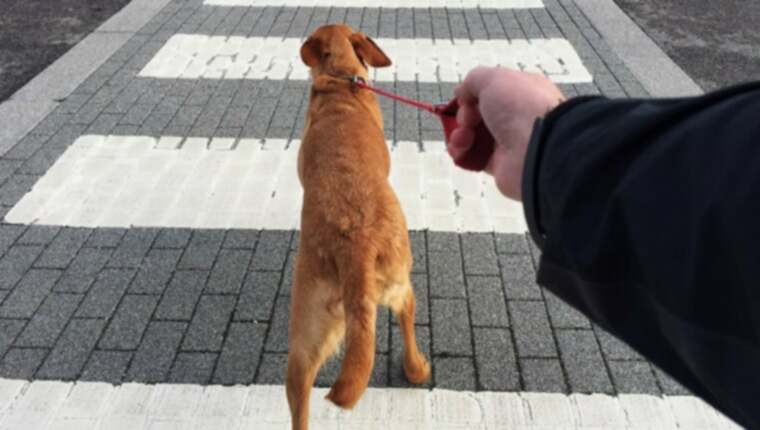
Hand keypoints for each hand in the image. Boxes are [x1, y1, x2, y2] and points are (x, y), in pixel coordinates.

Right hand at [448, 66, 564, 200]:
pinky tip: (460, 150)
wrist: (537, 149)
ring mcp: (509, 141)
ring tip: (462, 137)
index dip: (473, 93)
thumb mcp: (493, 79)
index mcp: (522, 90)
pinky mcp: (501, 164)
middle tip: (468, 119)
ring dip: (460, 135)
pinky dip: (462, 154)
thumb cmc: (523, 109)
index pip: (492, 90)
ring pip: (474, 136)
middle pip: (479, 113)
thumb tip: (463, 92)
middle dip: (464, 115)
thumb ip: (473, 80)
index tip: (465, 98)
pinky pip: (474, 158)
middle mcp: (517, 116)